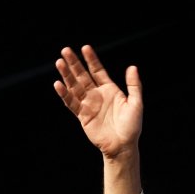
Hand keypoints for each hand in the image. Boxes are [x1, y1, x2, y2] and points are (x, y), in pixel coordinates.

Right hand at [54, 45, 143, 159]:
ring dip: (66, 75)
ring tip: (59, 63)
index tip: (85, 47)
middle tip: (65, 50)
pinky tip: (58, 84)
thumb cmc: (132, 126)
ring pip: (74, 87)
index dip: (91, 59)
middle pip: (82, 76)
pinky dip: (65, 94)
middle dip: (74, 63)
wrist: (123, 146)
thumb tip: (132, 67)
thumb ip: (134, 85)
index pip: (98, 71)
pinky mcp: (82, 116)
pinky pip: (71, 103)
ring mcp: (88, 104)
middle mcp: (97, 95)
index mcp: (110, 90)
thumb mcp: (136, 103)